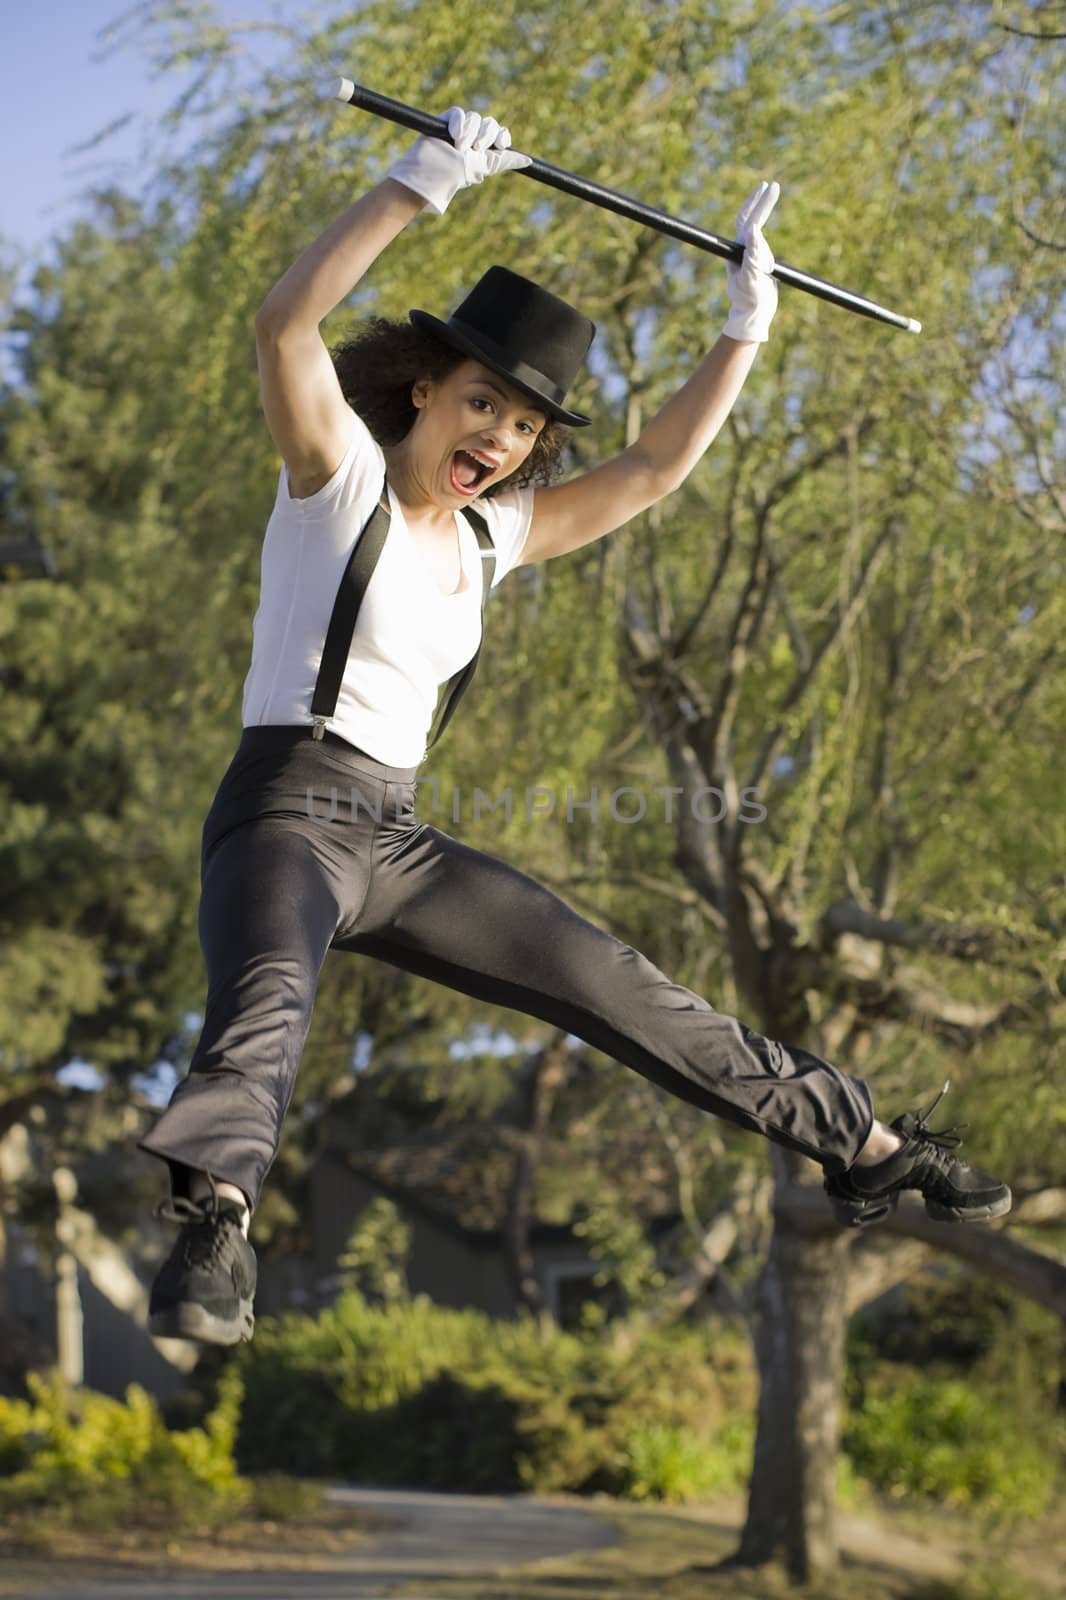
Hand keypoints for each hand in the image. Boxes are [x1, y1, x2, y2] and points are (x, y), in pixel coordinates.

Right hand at [386, 106, 530, 215]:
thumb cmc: (457, 173)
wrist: (433, 170)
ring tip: (459, 147)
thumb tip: (528, 160)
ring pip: (475, 118)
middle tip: (476, 149)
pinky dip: (459, 122)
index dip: (502, 137)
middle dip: (485, 135)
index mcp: (485, 150)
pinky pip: (459, 113)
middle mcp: (474, 137)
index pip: (500, 134)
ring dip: (470, 133)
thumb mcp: (485, 167)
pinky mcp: (445, 120)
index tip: (499, 144)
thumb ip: (505, 160)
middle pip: (490, 124)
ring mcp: (460, 128)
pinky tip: (454, 135)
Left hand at [722, 180, 779, 342]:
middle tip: (773, 185)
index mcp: (739, 250)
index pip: (748, 220)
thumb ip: (753, 256)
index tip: (768, 186)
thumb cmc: (751, 300)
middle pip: (750, 218)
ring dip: (763, 209)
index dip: (757, 203)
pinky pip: (761, 240)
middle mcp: (743, 249)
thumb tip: (753, 231)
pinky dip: (766, 228)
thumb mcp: (752, 279)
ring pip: (756, 228)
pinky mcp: (758, 260)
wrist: (753, 313)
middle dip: (761, 201)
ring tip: (770, 192)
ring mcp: (751, 254)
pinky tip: (767, 218)